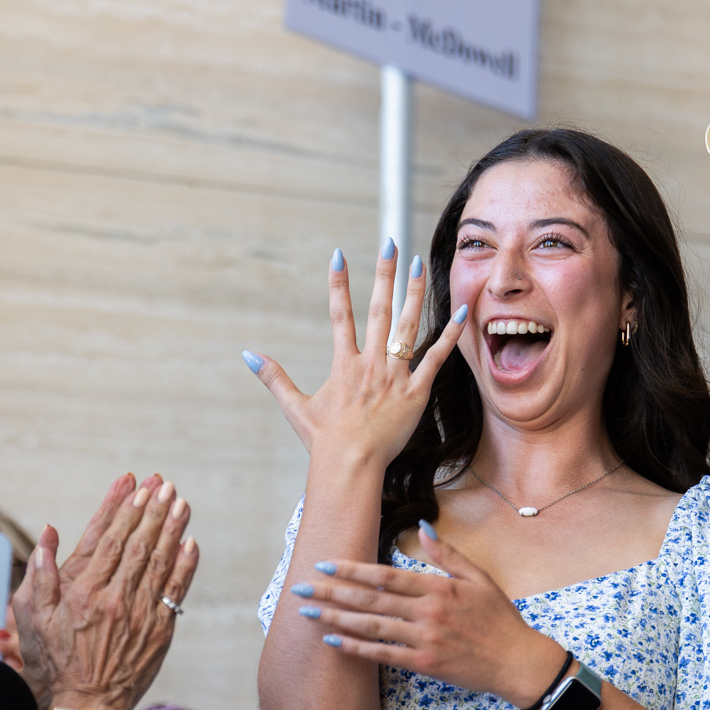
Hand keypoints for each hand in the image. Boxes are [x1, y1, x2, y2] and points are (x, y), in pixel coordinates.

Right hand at [13, 474, 200, 709]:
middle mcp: (115, 599)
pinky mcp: (160, 631)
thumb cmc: (57, 662)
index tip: (137, 489)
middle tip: (165, 485)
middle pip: (139, 545)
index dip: (126, 512)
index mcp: (84, 593)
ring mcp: (141, 615)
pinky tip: (191, 544)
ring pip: (160, 563)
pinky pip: (174, 592)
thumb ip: (40, 576)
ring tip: (181, 503)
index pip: (109, 541)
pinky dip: (184, 566)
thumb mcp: (33, 620)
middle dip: (154, 511)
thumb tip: (48, 535)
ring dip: (173, 530)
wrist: (87, 704)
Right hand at [242, 242, 467, 467]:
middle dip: (383, 275)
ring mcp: (394, 376)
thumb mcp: (295, 407)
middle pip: (378, 311)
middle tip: (390, 243)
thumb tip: (248, 354)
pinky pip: (436, 359)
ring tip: (419, 265)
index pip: (340, 316)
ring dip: (414, 293)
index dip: (338, 284)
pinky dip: (450, 336)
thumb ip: (274, 377)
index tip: (339, 255)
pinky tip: (462, 312)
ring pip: (408, 327)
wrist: (350, 466)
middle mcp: (370, 364)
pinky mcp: (416, 393)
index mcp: (344, 365)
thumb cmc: (323, 441)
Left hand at [290, 521, 558, 706]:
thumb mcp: (480, 578)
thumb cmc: (500, 618)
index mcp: (439, 587)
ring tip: (308, 613)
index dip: (353, 568)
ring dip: (337, 619)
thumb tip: (422, 528)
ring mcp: (425, 639)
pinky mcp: (425, 663)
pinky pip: (383, 655)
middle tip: (300, 587)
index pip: (387, 575)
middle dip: (333, 591)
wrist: (517, 661)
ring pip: (372, 627)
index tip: (325, 563)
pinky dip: (356, 649)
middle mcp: (428, 611)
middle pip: (371, 599)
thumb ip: (448, 554)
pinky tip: (333, 642)